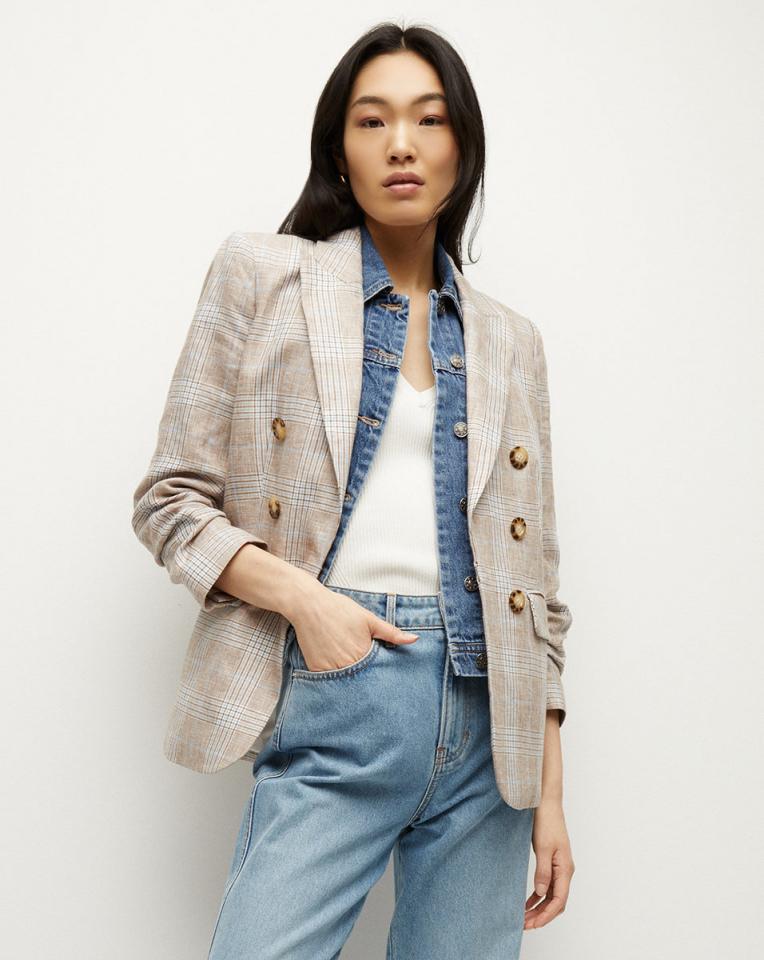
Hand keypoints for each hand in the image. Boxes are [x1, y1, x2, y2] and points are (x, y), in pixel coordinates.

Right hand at [289, 586, 418, 671]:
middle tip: (367, 673)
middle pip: (362, 681)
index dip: (381, 674)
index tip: (384, 676)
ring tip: (353, 672)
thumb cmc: (340, 609)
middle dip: (367, 680)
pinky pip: (328, 682)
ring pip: (346, 683)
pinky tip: (338, 668)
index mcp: (363, 655)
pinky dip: (334, 679)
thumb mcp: (369, 619)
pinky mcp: (316, 670)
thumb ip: (392, 633)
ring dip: (351, 681)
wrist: (309, 605)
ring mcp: (330, 670)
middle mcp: (347, 666)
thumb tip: (415, 640)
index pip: (378, 674)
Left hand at [524, 800, 574, 929]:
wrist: (546, 803)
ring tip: (524, 917)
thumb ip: (543, 872)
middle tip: (524, 925)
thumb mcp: (542, 847)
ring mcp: (559, 867)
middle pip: (556, 901)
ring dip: (539, 908)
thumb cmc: (546, 821)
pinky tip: (527, 902)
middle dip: (542, 916)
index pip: (559, 900)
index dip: (546, 915)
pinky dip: (538, 896)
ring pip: (551, 895)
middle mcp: (565, 870)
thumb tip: (541, 894)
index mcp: (565, 868)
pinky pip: (547, 885)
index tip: (533, 924)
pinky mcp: (552, 862)